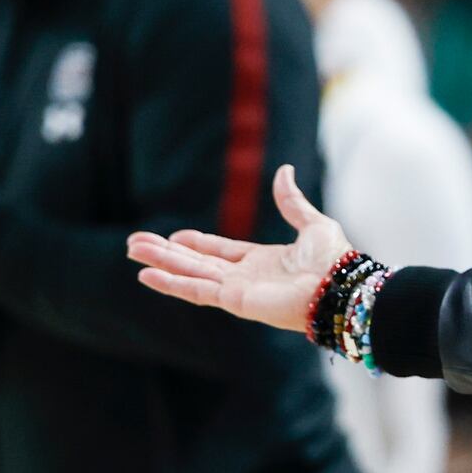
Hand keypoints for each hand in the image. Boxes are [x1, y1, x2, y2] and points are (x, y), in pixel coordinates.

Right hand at [127, 165, 350, 331]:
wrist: (340, 285)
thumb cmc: (333, 260)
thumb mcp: (312, 223)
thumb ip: (291, 201)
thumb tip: (285, 170)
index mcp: (262, 261)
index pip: (220, 251)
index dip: (196, 243)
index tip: (173, 235)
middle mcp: (245, 277)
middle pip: (196, 262)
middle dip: (166, 252)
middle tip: (134, 243)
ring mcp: (237, 290)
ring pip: (189, 274)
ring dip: (160, 262)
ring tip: (131, 251)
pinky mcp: (234, 301)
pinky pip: (196, 290)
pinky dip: (171, 283)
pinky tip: (147, 274)